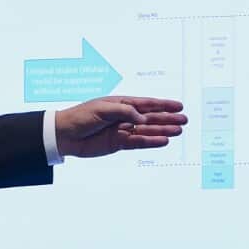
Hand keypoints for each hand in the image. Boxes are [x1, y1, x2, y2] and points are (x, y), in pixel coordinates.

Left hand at [55, 96, 186, 158]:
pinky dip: (150, 142)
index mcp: (121, 104)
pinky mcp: (118, 144)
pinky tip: (163, 141)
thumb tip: (142, 117)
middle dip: (167, 119)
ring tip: (178, 131)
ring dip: (162, 130)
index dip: (163, 105)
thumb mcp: (102, 109)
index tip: (179, 106)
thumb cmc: (81, 116)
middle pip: (150, 118)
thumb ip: (124, 111)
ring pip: (147, 130)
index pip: (146, 104)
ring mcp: (122, 131)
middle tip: (184, 121)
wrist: (64, 135)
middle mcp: (124, 117)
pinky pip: (138, 143)